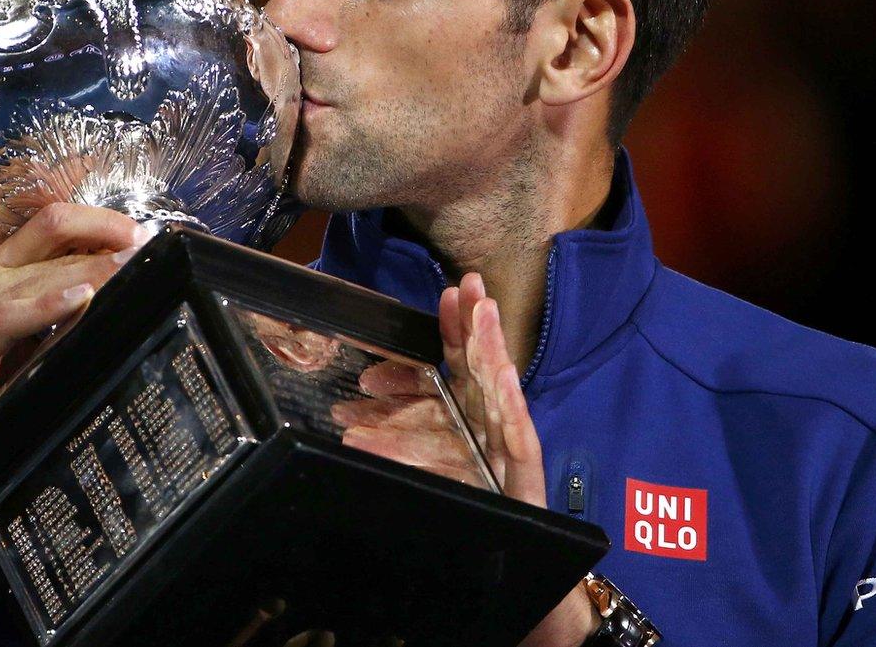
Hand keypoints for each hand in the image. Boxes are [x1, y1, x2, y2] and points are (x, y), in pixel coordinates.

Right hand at [0, 199, 150, 529]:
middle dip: (103, 243)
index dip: (98, 221)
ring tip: (127, 267)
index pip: (51, 224)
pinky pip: (7, 321)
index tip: (142, 234)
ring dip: (87, 271)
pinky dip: (46, 307)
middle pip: (49, 242)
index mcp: (0, 269)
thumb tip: (130, 280)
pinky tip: (80, 299)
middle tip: (148, 249)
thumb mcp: (40, 335)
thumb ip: (71, 305)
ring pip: (34, 277)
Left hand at [332, 273, 598, 646]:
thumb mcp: (425, 482)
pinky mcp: (527, 477)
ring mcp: (514, 454)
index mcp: (470, 431)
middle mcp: (494, 435)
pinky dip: (512, 403)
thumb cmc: (469, 531)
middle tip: (462, 284)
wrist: (520, 590)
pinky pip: (519, 435)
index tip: (444, 295)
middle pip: (482, 372)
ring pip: (500, 394)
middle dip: (473, 325)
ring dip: (490, 350)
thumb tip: (347, 432)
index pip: (460, 374)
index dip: (453, 332)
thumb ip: (396, 451)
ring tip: (481, 311)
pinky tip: (504, 376)